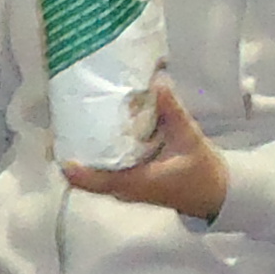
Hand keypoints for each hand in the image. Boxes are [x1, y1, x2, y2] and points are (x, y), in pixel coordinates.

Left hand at [60, 77, 229, 219]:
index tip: (59, 153)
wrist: (215, 191)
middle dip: (73, 156)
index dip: (75, 171)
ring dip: (83, 155)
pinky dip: (98, 155)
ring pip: (95, 176)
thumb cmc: (201, 170)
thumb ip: (172, 110)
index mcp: (136, 183)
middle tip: (61, 126)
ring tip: (72, 125)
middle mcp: (125, 189)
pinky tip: (96, 132)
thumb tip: (158, 82)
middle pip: (88, 179)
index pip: (96, 182)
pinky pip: (107, 171)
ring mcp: (126, 188)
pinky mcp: (131, 181)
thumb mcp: (189, 138)